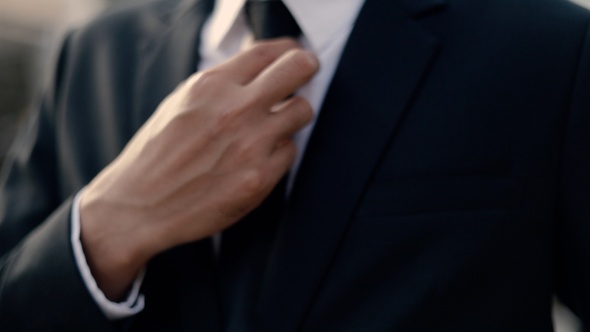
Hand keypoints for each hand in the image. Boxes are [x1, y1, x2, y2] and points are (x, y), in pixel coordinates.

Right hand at [79, 39, 318, 299]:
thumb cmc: (157, 153)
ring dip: (293, 114)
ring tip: (276, 123)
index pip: (267, 51)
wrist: (139, 206)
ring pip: (302, 110)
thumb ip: (221, 84)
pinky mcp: (260, 178)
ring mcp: (251, 144)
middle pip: (298, 68)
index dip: (286, 51)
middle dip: (306, 67)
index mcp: (211, 85)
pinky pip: (290, 150)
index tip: (293, 56)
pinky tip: (257, 157)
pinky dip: (279, 151)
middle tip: (306, 73)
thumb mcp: (182, 102)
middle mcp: (235, 110)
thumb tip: (259, 69)